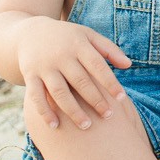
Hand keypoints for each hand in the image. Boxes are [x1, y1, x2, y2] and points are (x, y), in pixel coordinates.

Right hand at [16, 17, 131, 130]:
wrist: (30, 34)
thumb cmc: (67, 38)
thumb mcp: (88, 36)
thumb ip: (109, 49)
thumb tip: (129, 65)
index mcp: (77, 44)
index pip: (97, 65)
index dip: (110, 82)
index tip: (121, 98)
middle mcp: (60, 56)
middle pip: (80, 81)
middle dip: (95, 100)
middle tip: (108, 116)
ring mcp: (44, 67)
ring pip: (59, 92)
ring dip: (73, 110)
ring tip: (86, 126)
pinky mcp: (30, 76)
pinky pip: (36, 96)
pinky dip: (44, 112)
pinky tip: (54, 126)